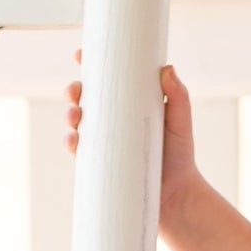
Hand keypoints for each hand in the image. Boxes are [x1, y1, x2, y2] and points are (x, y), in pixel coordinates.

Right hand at [64, 57, 198, 226]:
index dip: (91, 65)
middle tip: (76, 91)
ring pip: (77, 121)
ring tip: (75, 115)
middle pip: (85, 98)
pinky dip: (71, 142)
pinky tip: (74, 139)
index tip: (82, 55)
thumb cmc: (180, 156)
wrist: (176, 196)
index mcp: (128, 104)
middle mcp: (111, 120)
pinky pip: (78, 150)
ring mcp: (103, 141)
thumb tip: (167, 69)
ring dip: (70, 114)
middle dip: (74, 90)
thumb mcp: (180, 122)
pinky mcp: (99, 163)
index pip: (106, 80)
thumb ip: (178, 97)